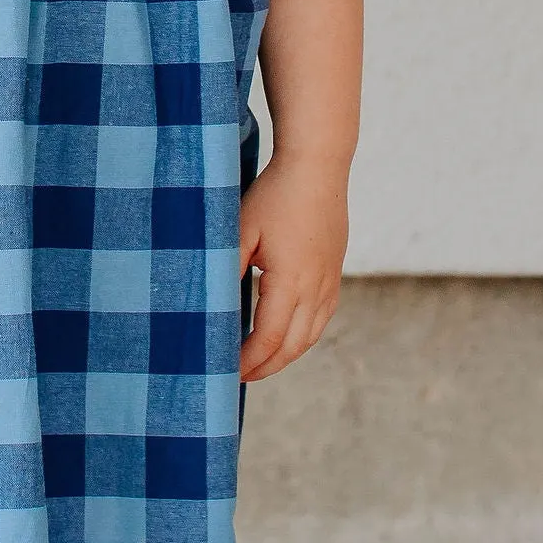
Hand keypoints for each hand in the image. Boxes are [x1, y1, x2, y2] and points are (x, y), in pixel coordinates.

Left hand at [238, 155, 346, 381]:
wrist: (318, 166)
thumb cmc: (275, 194)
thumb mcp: (240, 229)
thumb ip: (226, 268)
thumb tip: (208, 305)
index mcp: (291, 282)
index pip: (268, 339)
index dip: (247, 361)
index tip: (225, 370)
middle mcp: (316, 288)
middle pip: (293, 347)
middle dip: (266, 367)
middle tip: (239, 376)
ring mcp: (329, 281)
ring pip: (311, 335)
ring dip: (286, 354)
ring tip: (260, 361)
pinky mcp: (334, 271)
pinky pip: (322, 317)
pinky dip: (303, 335)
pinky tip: (287, 333)